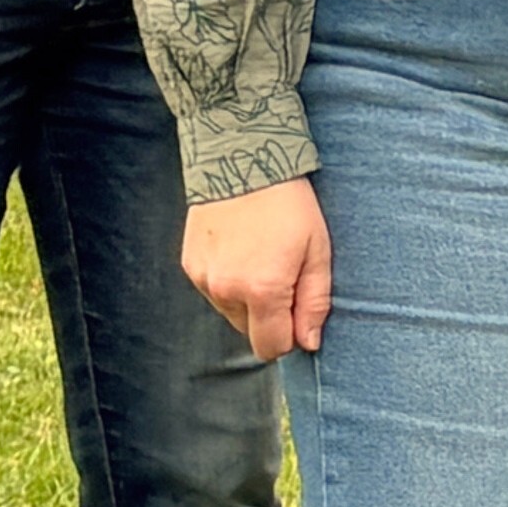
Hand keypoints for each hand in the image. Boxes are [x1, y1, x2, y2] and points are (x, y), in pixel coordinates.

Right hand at [186, 180, 331, 359]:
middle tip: (284, 274)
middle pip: (251, 333)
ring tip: (261, 256)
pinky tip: (241, 249)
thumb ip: (314, 303)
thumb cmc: (289, 205)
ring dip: (248, 299)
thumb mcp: (317, 250)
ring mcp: (204, 279)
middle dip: (270, 317)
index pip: (272, 347)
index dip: (290, 336)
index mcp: (263, 291)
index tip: (299, 310)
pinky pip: (214, 291)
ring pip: (231, 313)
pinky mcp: (190, 265)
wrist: (241, 160)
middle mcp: (227, 291)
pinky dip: (228, 281)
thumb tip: (309, 343)